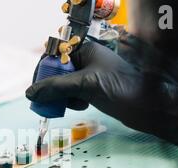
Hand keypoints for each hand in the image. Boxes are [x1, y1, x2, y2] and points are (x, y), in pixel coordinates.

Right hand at [26, 40, 177, 148]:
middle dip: (52, 87)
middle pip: (56, 71)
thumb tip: (30, 93)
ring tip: (72, 104)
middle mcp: (86, 60)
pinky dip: (72, 102)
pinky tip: (82, 106)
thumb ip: (56, 87)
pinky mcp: (93, 90)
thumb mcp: (84, 85)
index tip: (36, 87)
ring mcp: (90, 76)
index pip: (54, 54)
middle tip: (48, 101)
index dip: (43, 69)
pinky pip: (72, 94)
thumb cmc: (120, 88)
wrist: (146, 107)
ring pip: (63, 85)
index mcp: (85, 50)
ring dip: (62, 96)